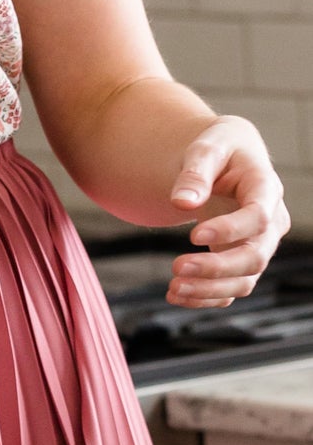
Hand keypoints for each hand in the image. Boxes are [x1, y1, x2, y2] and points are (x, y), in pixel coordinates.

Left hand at [166, 114, 289, 309]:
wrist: (227, 159)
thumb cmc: (219, 148)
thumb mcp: (206, 147)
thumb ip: (195, 172)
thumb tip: (182, 201)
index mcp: (266, 187)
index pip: (257, 217)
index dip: (228, 229)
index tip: (193, 235)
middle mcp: (271, 221)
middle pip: (255, 256)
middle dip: (217, 268)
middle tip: (176, 268)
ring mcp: (259, 244)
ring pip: (245, 279)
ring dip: (210, 289)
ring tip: (173, 288)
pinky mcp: (242, 260)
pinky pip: (231, 287)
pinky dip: (206, 297)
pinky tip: (176, 295)